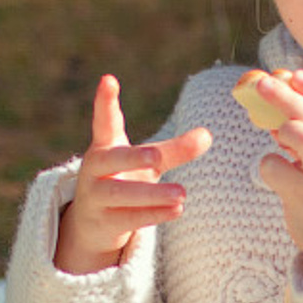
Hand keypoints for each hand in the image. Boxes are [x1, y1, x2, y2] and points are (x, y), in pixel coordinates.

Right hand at [55, 75, 211, 275]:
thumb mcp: (149, 163)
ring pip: (121, 194)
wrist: (94, 223)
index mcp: (105, 146)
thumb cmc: (125, 180)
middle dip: (132, 157)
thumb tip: (208, 134)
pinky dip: (153, 214)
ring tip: (182, 194)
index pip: (104, 122)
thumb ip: (176, 150)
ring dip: (152, 194)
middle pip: (112, 160)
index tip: (108, 79)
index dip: (105, 102)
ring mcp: (95, 196)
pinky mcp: (103, 222)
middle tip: (156, 156)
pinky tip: (177, 210)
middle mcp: (95, 169)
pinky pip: (128, 218)